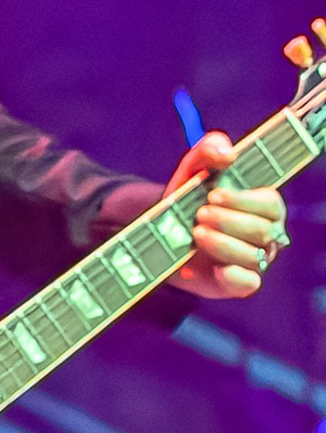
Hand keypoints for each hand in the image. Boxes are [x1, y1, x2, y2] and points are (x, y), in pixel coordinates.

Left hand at [162, 131, 287, 299]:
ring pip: (252, 255)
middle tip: (200, 214)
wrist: (163, 235)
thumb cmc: (189, 197)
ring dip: (223, 243)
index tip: (214, 195)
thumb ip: (210, 149)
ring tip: (196, 233)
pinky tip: (216, 268)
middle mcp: (265, 233)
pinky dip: (234, 275)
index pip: (270, 204)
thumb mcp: (194, 168)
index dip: (244, 200)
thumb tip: (227, 153)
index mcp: (262, 205)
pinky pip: (249, 283)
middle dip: (228, 221)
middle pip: (262, 229)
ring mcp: (254, 259)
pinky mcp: (239, 282)